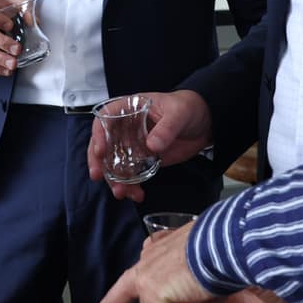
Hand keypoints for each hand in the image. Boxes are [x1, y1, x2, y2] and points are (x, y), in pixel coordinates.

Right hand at [87, 88, 212, 200]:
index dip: (98, 134)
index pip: (105, 118)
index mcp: (130, 109)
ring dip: (114, 179)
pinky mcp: (143, 159)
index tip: (100, 150)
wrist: (204, 122)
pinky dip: (131, 185)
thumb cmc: (188, 108)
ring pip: (115, 163)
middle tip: (98, 176)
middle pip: (104, 143)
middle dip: (98, 161)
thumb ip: (166, 128)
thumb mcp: (178, 114)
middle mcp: (126, 127)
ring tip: (121, 193)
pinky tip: (136, 194)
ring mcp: (134, 144)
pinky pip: (131, 173)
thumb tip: (151, 146)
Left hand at [90, 224, 224, 302]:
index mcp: (154, 258)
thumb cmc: (220, 253)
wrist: (225, 243)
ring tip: (203, 294)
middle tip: (201, 300)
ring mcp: (146, 282)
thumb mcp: (198, 273)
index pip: (127, 286)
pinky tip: (199, 299)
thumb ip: (180, 291)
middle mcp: (145, 267)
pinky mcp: (152, 294)